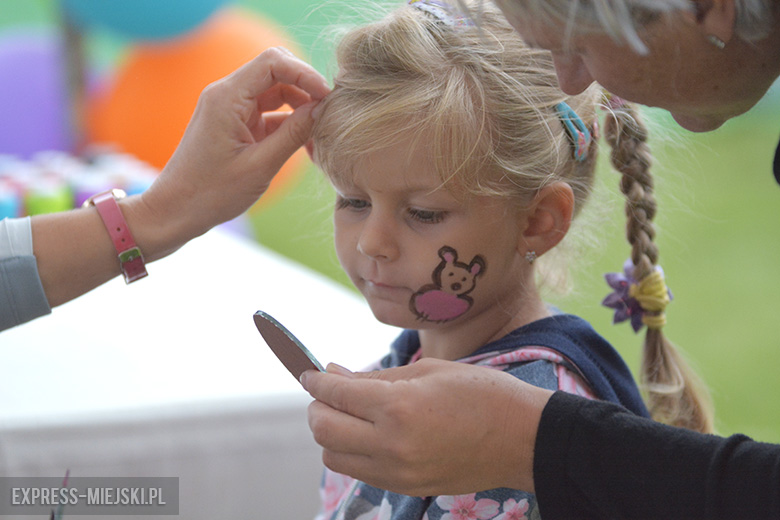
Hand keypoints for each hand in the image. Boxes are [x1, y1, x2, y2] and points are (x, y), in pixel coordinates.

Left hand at [125, 47, 330, 258]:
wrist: (176, 211)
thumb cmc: (211, 193)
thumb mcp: (260, 166)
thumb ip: (293, 134)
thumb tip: (321, 109)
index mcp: (227, 97)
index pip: (273, 62)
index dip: (305, 73)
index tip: (328, 97)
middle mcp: (227, 95)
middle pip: (277, 73)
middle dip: (306, 90)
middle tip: (329, 115)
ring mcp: (231, 110)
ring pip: (277, 94)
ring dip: (301, 111)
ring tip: (320, 139)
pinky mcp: (236, 125)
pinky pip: (270, 114)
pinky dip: (290, 126)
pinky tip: (307, 148)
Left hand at [301, 359, 552, 496]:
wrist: (523, 439)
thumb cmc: (482, 393)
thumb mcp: (427, 370)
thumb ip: (374, 377)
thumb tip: (332, 373)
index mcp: (398, 407)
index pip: (334, 393)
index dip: (314, 378)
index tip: (308, 370)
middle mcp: (391, 445)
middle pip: (322, 429)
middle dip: (317, 405)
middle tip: (329, 390)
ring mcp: (398, 473)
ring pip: (333, 456)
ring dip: (331, 432)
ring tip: (351, 412)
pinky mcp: (406, 488)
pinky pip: (359, 471)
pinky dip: (352, 451)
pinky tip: (370, 432)